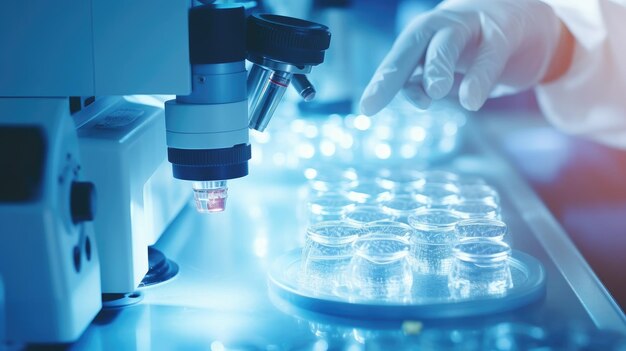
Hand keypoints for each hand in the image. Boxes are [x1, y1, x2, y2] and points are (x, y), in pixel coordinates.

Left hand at [360, 0, 562, 114]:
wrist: (529, 20)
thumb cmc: (477, 47)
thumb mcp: (448, 67)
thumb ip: (428, 80)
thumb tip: (416, 96)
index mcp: (426, 35)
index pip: (400, 57)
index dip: (382, 81)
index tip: (366, 108)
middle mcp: (444, 25)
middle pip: (415, 43)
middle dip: (394, 71)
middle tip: (378, 100)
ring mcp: (474, 24)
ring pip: (448, 41)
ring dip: (438, 65)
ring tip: (434, 92)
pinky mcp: (505, 31)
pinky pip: (489, 53)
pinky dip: (479, 77)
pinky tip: (471, 101)